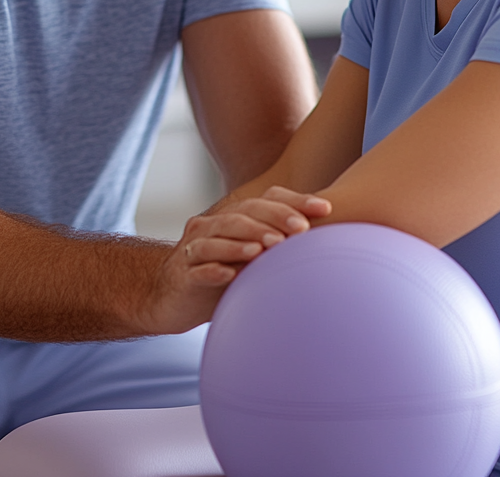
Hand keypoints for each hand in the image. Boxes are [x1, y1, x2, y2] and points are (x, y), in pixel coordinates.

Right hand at [141, 187, 330, 333]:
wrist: (170, 298)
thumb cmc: (220, 275)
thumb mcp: (249, 259)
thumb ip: (276, 246)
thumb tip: (329, 242)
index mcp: (230, 217)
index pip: (264, 201)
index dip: (295, 202)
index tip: (326, 208)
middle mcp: (210, 226)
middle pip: (241, 214)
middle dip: (273, 219)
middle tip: (301, 229)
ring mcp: (192, 249)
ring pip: (217, 238)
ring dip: (244, 241)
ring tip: (268, 247)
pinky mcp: (181, 275)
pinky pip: (197, 269)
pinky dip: (214, 270)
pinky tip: (230, 275)